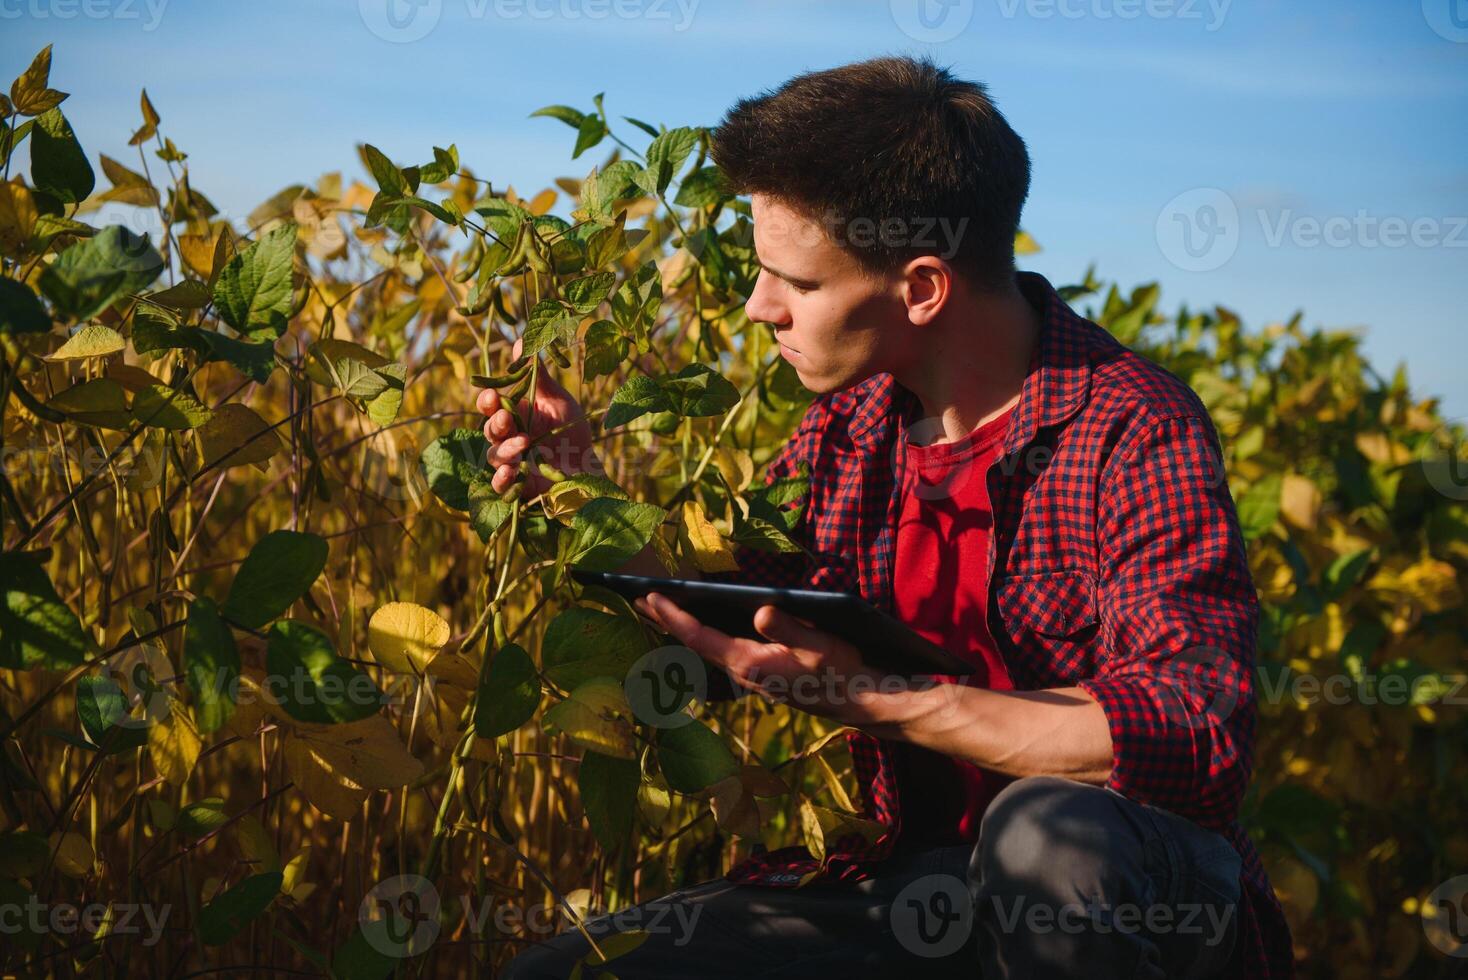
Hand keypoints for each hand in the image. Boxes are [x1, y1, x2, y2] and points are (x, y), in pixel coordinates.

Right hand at [475, 338, 600, 496]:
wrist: (588, 466)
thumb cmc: (572, 430)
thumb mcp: (557, 400)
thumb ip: (537, 377)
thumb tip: (522, 342)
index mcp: (513, 415)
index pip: (490, 407)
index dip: (487, 402)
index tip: (492, 396)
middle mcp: (507, 438)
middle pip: (489, 430)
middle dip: (495, 423)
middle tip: (507, 420)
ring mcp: (510, 462)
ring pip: (494, 455)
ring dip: (505, 449)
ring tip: (524, 443)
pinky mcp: (517, 485)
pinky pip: (500, 485)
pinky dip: (502, 479)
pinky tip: (511, 471)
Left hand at [631, 592, 931, 731]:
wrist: (858, 701)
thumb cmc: (840, 671)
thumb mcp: (819, 645)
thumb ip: (789, 628)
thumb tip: (759, 611)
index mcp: (749, 663)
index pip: (699, 637)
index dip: (672, 615)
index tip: (648, 595)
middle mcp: (742, 672)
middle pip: (693, 644)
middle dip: (665, 620)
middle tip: (635, 598)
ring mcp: (749, 676)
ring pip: (705, 649)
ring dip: (681, 628)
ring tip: (660, 608)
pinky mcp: (760, 675)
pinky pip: (719, 652)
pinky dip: (702, 635)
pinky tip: (702, 625)